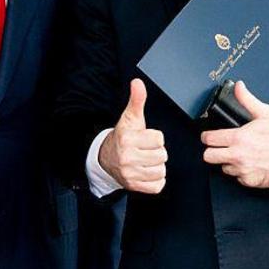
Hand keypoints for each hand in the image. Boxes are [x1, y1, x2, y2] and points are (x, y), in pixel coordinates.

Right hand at [98, 79, 166, 193]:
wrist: (106, 157)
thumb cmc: (123, 136)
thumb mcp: (130, 117)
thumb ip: (136, 99)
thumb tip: (137, 82)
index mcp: (127, 139)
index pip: (159, 139)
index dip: (155, 138)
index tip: (145, 138)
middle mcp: (127, 158)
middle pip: (162, 156)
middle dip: (157, 152)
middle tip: (145, 149)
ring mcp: (130, 174)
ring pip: (161, 171)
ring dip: (157, 166)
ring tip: (146, 160)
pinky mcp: (134, 186)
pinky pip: (158, 185)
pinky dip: (155, 180)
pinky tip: (146, 171)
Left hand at [200, 81, 268, 187]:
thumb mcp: (265, 113)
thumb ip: (247, 99)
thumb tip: (239, 87)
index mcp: (239, 137)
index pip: (208, 139)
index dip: (208, 136)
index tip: (209, 136)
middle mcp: (239, 155)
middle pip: (208, 156)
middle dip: (212, 150)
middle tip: (220, 147)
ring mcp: (244, 170)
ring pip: (223, 167)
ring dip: (228, 162)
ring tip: (240, 155)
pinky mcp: (251, 181)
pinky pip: (237, 178)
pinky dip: (241, 172)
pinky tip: (249, 163)